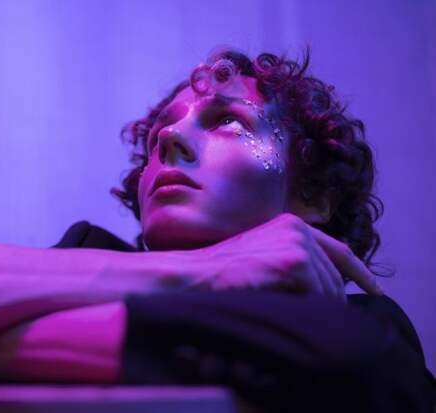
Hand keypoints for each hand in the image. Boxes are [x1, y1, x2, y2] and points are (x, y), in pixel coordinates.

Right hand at [174, 213, 383, 302]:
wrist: (194, 275)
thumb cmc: (220, 271)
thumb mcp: (261, 255)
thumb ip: (291, 259)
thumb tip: (326, 286)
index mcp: (291, 223)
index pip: (338, 250)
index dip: (358, 272)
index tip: (373, 289)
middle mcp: (299, 228)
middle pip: (336, 275)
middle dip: (332, 299)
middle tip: (319, 318)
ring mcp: (297, 244)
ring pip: (329, 288)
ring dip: (318, 308)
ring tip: (294, 318)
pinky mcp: (294, 263)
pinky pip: (318, 295)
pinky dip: (308, 309)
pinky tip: (288, 313)